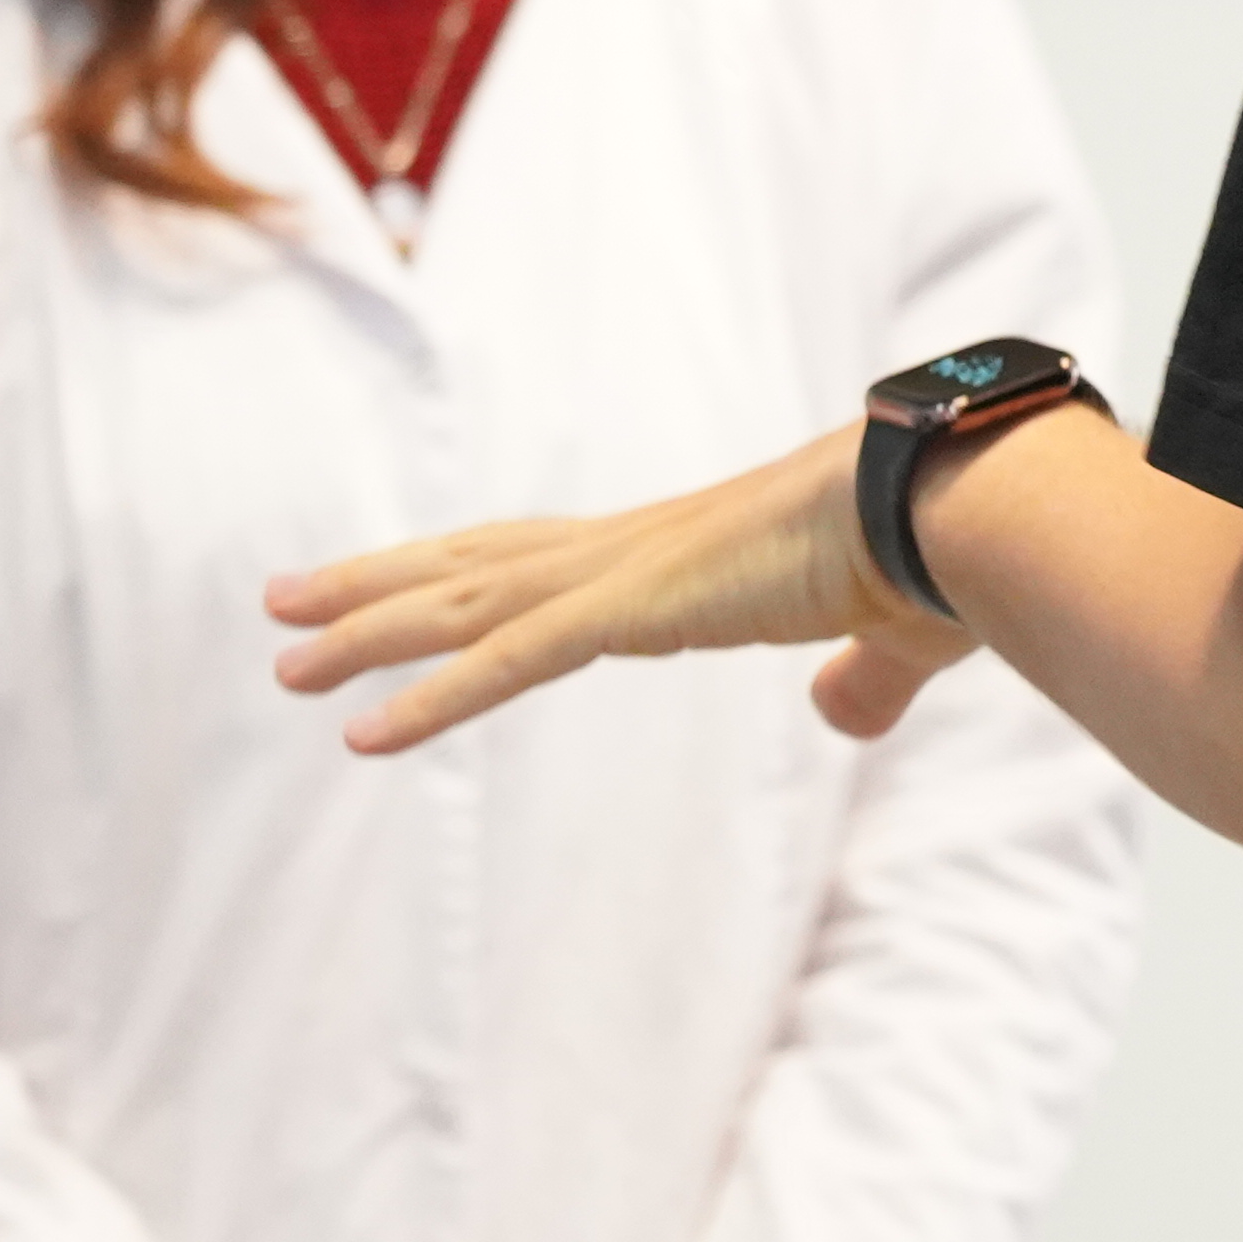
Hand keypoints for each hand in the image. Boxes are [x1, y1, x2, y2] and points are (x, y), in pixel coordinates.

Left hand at [263, 424, 975, 754]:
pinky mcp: (639, 606)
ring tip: (282, 657)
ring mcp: (630, 573)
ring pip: (467, 603)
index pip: (543, 560)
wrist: (960, 508)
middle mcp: (638, 550)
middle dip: (376, 584)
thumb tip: (843, 712)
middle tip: (283, 602)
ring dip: (367, 631)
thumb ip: (857, 682)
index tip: (393, 583)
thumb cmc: (940, 560)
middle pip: (476, 563)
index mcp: (687, 554)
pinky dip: (431, 696)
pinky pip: (509, 660)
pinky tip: (361, 732)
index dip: (461, 571)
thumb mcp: (886, 636)